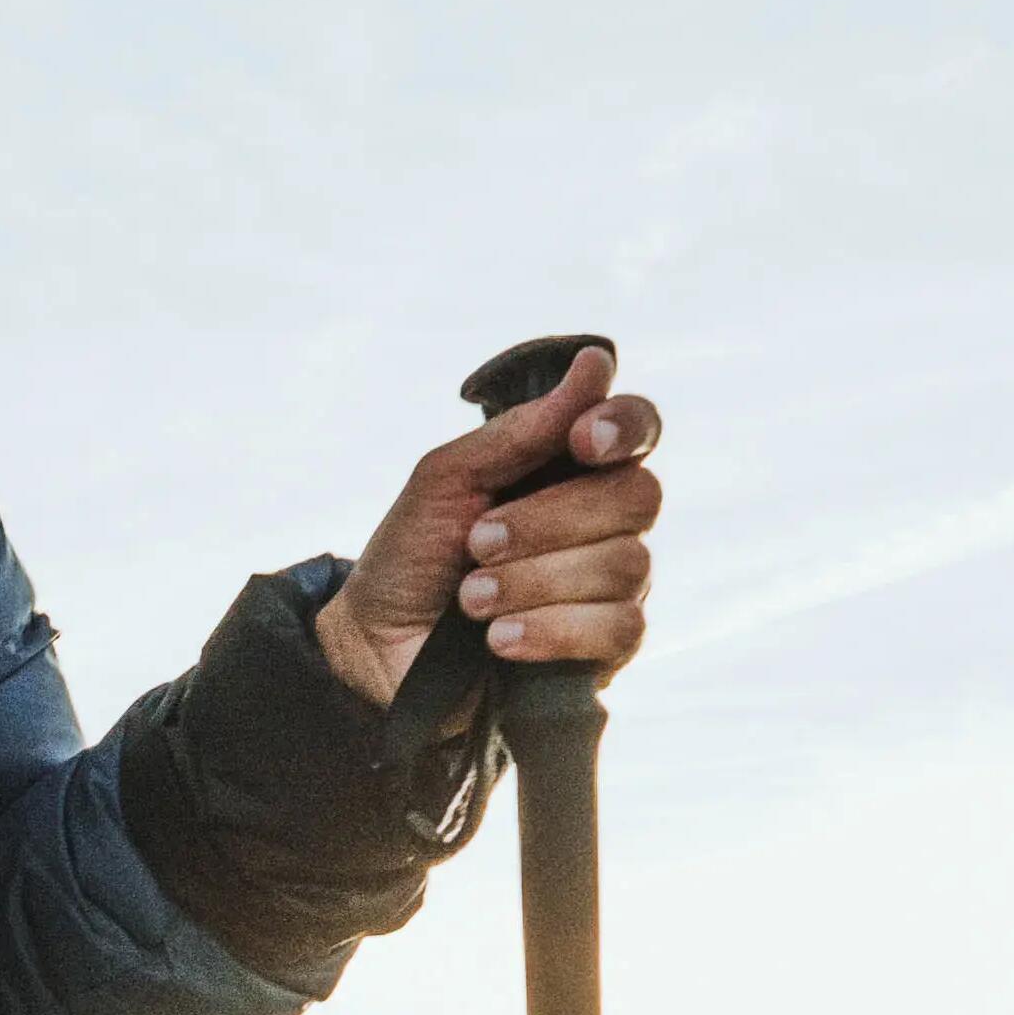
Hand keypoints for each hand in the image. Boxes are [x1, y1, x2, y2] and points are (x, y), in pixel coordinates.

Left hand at [315, 344, 666, 706]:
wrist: (375, 648)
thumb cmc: (413, 556)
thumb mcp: (447, 480)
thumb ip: (521, 430)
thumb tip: (594, 364)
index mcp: (572, 469)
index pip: (638, 428)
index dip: (624, 426)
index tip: (579, 440)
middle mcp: (607, 524)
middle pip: (638, 497)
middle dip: (549, 519)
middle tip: (477, 543)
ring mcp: (614, 588)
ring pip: (626, 565)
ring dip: (535, 580)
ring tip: (471, 600)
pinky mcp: (606, 650)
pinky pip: (620, 628)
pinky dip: (552, 629)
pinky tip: (500, 639)